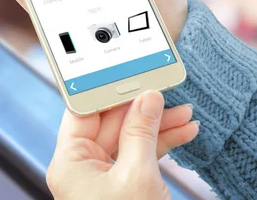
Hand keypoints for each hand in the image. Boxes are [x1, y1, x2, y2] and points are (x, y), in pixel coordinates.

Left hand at [46, 91, 198, 199]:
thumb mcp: (137, 175)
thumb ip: (141, 131)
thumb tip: (147, 97)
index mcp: (70, 162)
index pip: (83, 111)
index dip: (106, 90)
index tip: (129, 72)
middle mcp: (82, 166)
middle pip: (112, 122)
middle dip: (143, 107)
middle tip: (167, 91)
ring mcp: (103, 176)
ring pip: (130, 137)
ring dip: (159, 125)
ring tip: (186, 113)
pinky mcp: (123, 185)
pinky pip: (140, 154)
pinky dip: (162, 143)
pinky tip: (184, 131)